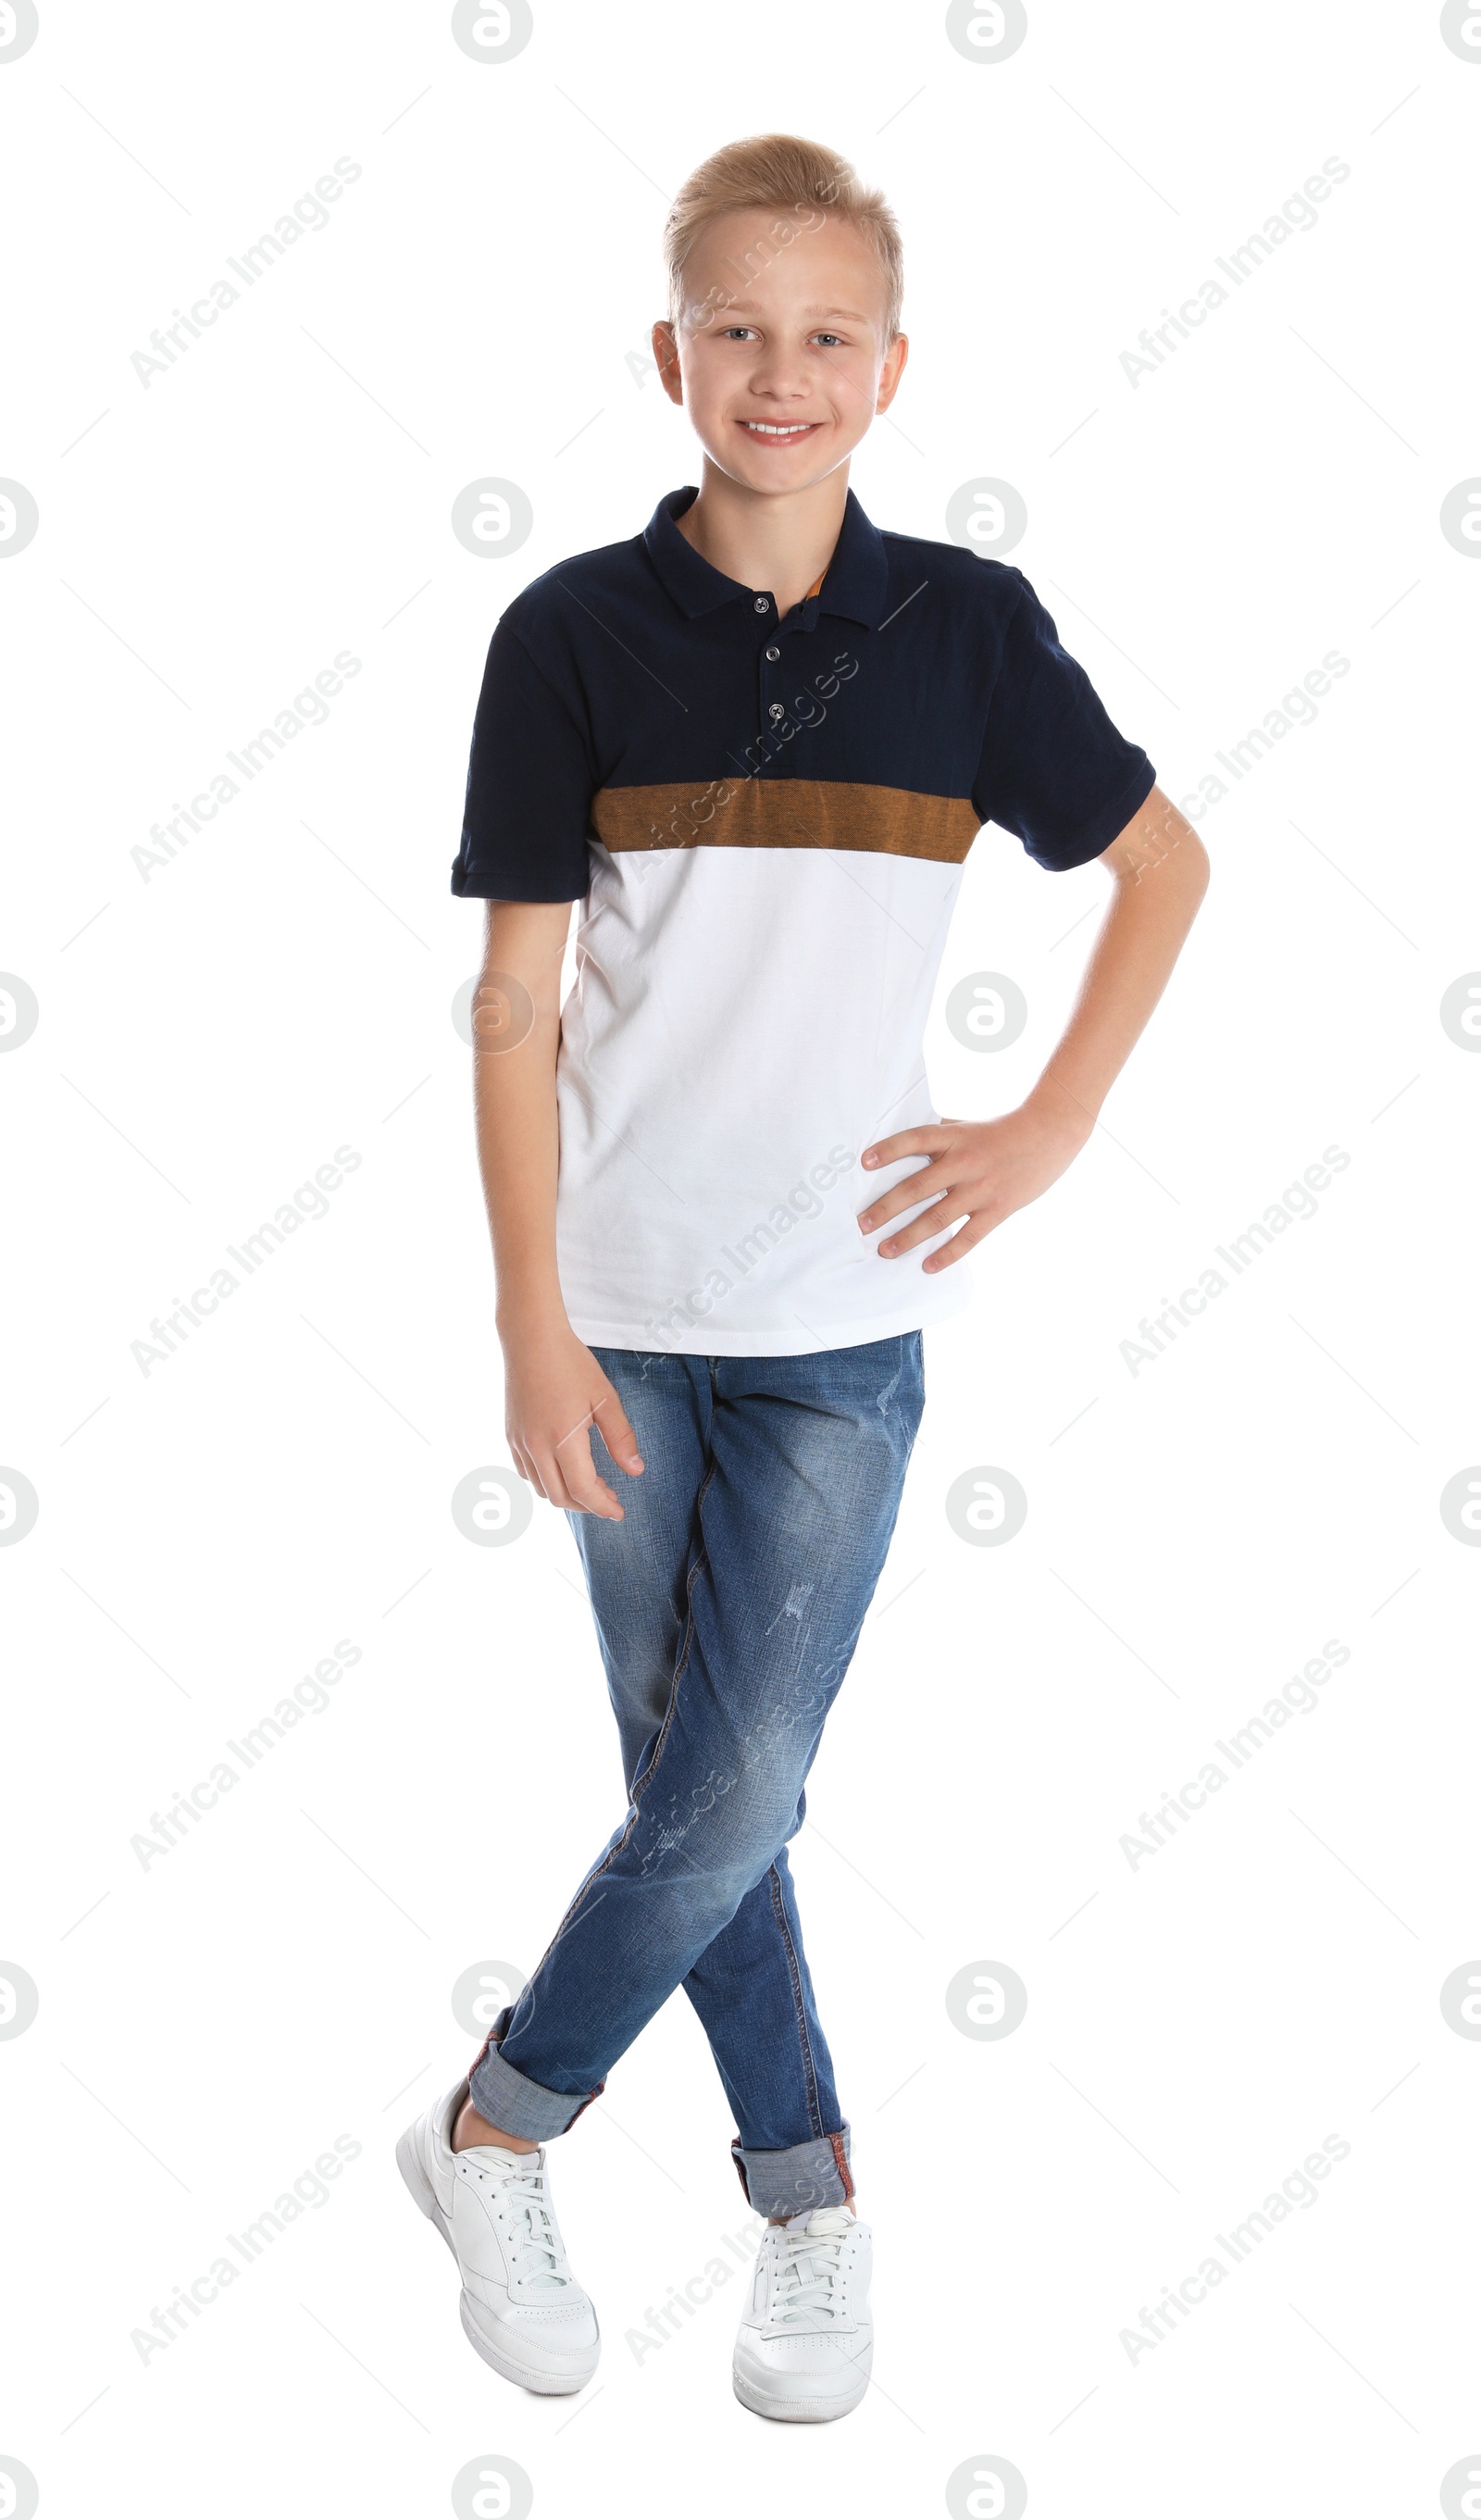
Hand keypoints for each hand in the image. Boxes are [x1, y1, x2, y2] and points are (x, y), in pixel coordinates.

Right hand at [502, 1315, 643, 1515]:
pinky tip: (563, 1469)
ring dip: (567, 1495)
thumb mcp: (605, 1398)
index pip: (583, 1490)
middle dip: (588, 1505)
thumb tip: (635, 1471)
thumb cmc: (571, 1363)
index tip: (619, 1512)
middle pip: (561, 1497)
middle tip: (610, 1498)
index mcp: (562, 1438)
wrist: (531, 1339)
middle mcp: (536, 1446)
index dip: (603, 1507)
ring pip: (542, 1488)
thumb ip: (621, 1437)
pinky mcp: (511, 1434)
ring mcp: (519, 1441)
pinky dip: (546, 1481)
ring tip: (590, 1484)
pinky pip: (526, 1472)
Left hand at [857, 1096, 1092, 1269]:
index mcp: (954, 1138)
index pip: (915, 1140)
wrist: (1049, 1134)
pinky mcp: (998, 1210)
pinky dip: (947, 1254)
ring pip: (937, 1218)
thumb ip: (939, 1134)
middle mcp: (964, 1163)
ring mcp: (981, 1189)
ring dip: (907, 1237)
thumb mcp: (967, 1124)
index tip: (863, 1163)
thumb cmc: (1001, 1130)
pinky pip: (968, 1237)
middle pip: (917, 1188)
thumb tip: (903, 1141)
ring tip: (885, 1251)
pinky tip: (928, 1266)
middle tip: (862, 1225)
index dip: (889, 1150)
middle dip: (885, 1208)